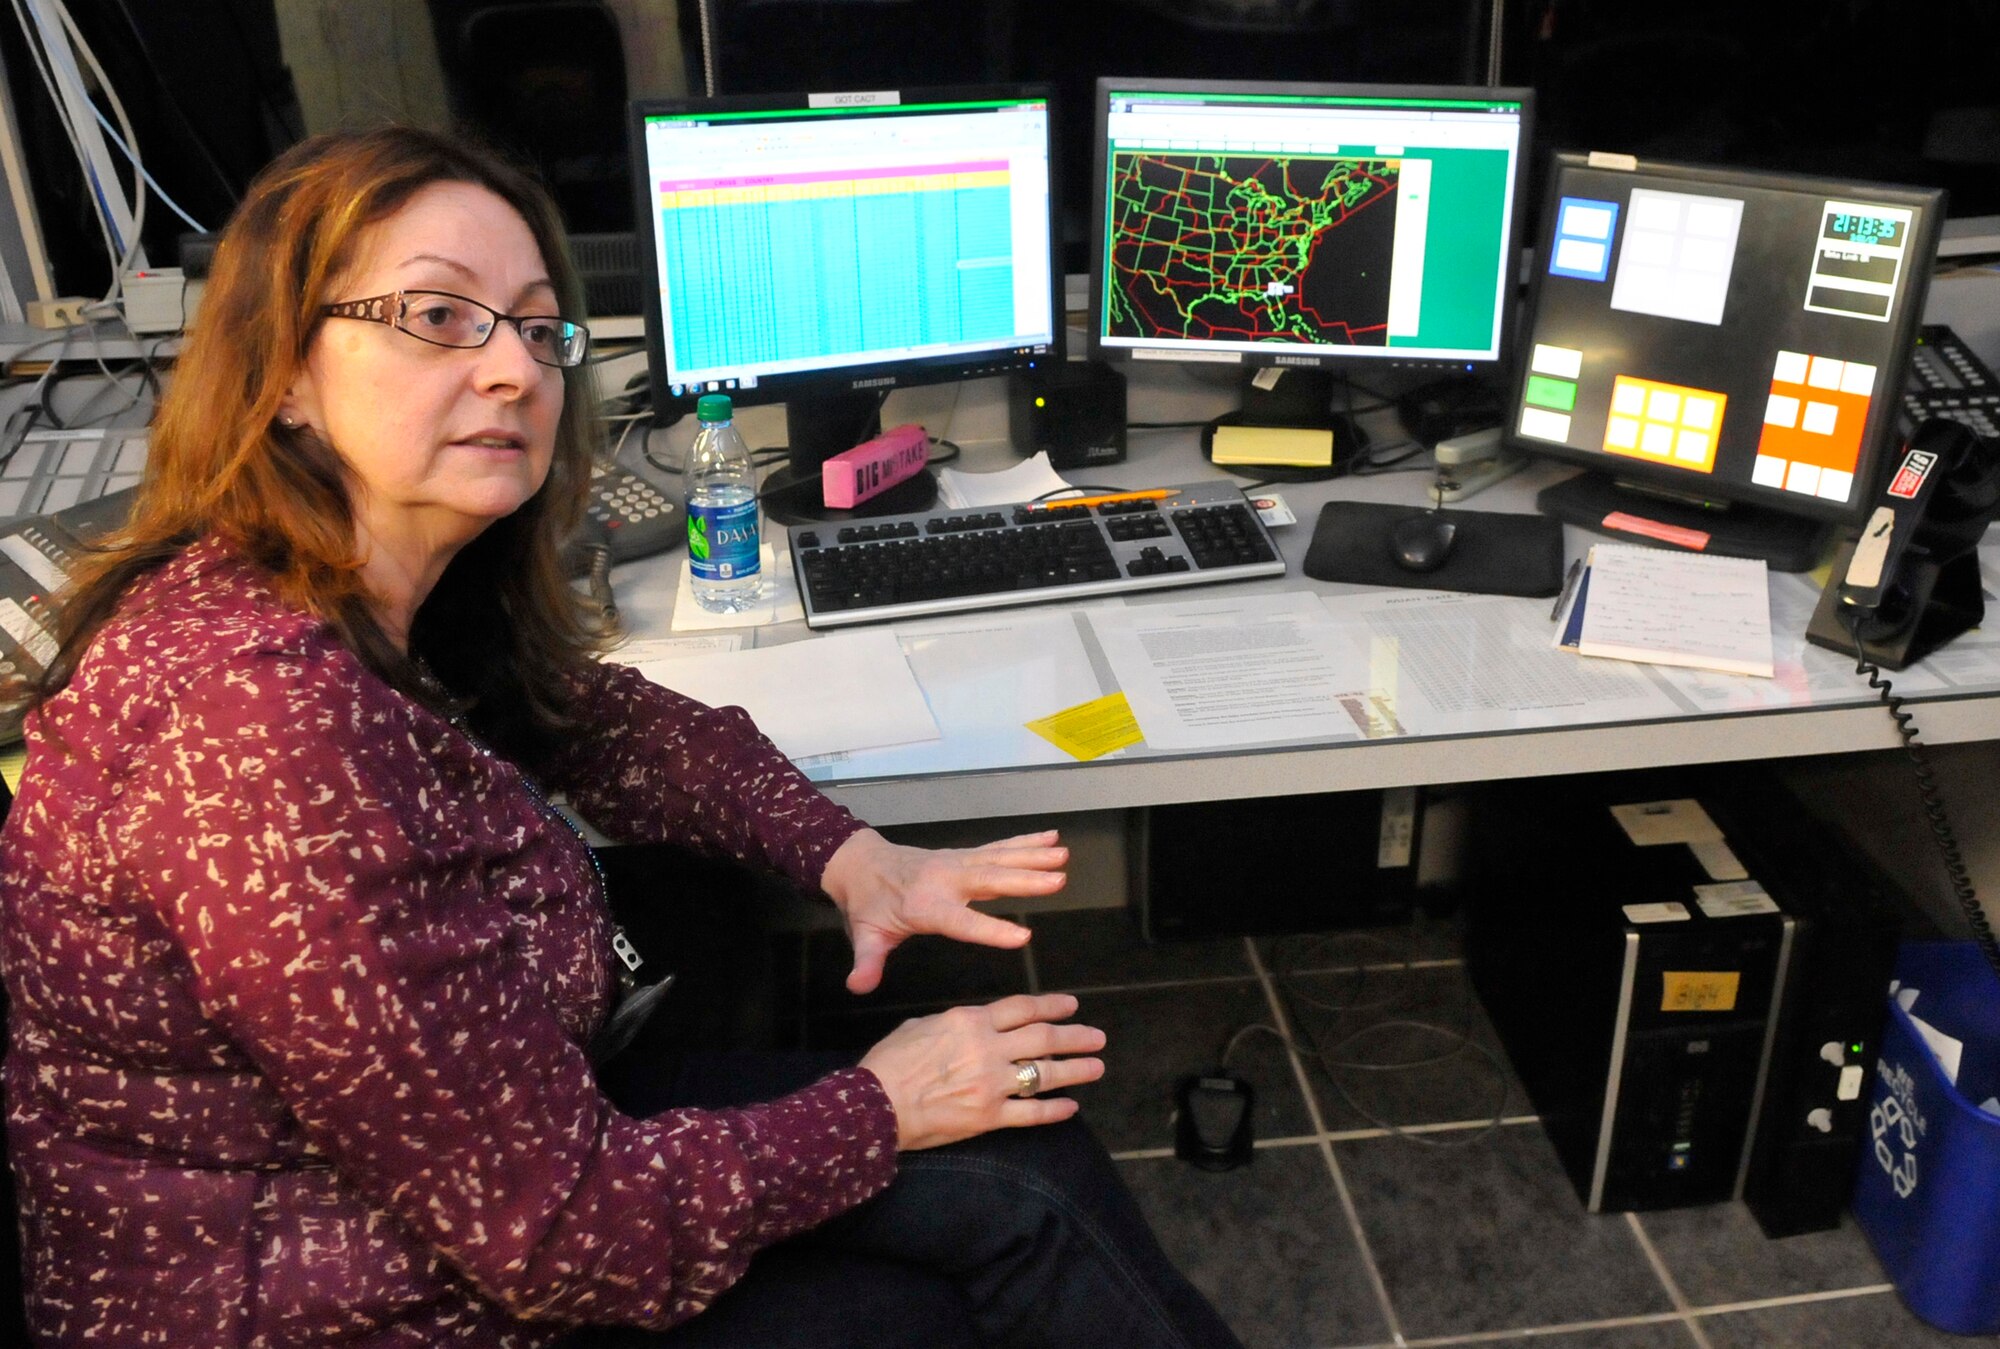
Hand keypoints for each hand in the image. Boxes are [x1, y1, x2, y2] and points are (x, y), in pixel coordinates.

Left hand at [820, 827, 1067, 994]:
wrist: (860, 864)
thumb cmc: (867, 905)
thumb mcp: (865, 936)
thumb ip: (867, 963)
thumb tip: (857, 986)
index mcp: (925, 906)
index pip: (961, 920)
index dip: (990, 929)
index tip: (1022, 937)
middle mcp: (945, 880)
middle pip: (989, 880)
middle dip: (1024, 881)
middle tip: (1058, 881)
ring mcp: (956, 863)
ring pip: (999, 859)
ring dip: (1032, 857)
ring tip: (1063, 855)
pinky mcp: (963, 855)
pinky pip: (998, 848)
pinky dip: (1025, 842)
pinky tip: (1049, 839)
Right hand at [858, 993, 1105, 1151]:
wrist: (875, 1105)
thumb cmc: (890, 1062)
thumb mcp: (920, 1026)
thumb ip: (952, 1023)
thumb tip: (967, 1025)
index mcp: (971, 1022)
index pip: (1022, 1008)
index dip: (1052, 1005)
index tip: (1072, 1005)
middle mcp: (988, 1049)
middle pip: (1043, 1038)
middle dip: (1074, 1036)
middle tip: (1097, 1037)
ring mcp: (992, 1084)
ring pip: (1045, 1073)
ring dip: (1076, 1069)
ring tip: (1097, 1066)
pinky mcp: (989, 1117)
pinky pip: (1031, 1113)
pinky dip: (1054, 1110)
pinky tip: (1070, 1108)